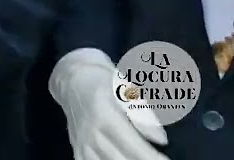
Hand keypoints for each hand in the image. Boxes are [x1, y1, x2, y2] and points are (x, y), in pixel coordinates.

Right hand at [50, 49, 167, 159]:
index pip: (132, 145)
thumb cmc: (104, 82)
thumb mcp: (125, 89)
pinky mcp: (77, 150)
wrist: (72, 82)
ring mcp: (82, 144)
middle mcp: (91, 133)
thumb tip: (161, 140)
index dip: (152, 157)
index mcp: (105, 115)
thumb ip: (143, 115)